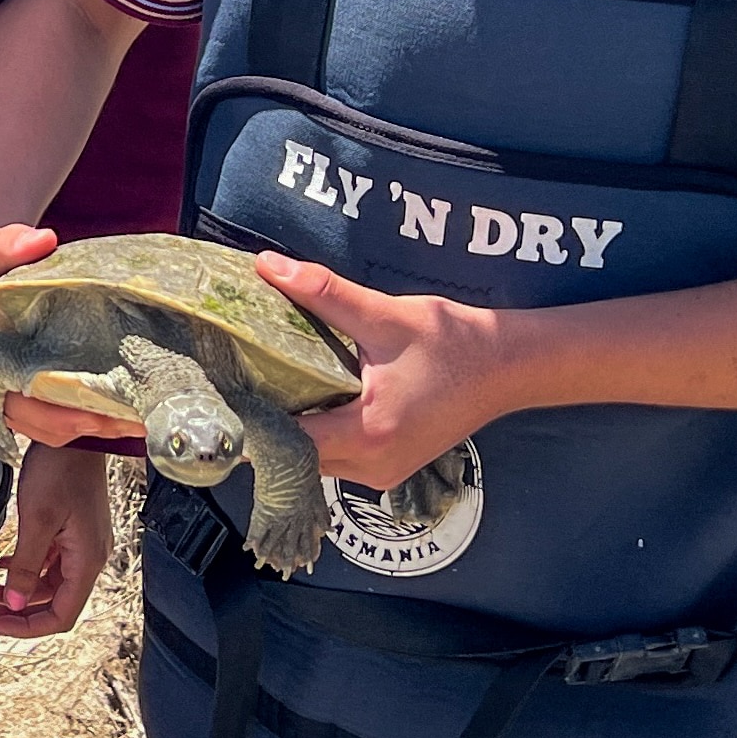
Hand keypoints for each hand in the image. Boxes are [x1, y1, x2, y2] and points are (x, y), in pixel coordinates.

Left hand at [0, 441, 114, 636]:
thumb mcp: (37, 519)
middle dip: (22, 610)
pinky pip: (51, 561)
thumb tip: (14, 602)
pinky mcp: (73, 529)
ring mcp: (82, 543)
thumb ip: (26, 565)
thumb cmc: (59, 470)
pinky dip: (29, 568)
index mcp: (87, 560)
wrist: (73, 431)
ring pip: (51, 582)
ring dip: (22, 590)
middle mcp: (90, 557)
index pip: (63, 614)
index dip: (30, 626)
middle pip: (57, 601)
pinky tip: (4, 563)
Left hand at [257, 252, 515, 489]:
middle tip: (239, 380)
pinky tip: (309, 398)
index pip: (288, 439)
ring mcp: (384, 472)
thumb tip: (267, 265)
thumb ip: (323, 293)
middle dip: (268, 419)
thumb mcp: (385, 314)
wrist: (509, 366)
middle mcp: (373, 464)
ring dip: (294, 428)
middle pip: (295, 454)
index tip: (227, 385)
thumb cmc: (455, 342)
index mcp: (369, 431)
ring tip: (268, 385)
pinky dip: (319, 433)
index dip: (254, 414)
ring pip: (315, 460)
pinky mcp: (391, 467)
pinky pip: (337, 458)